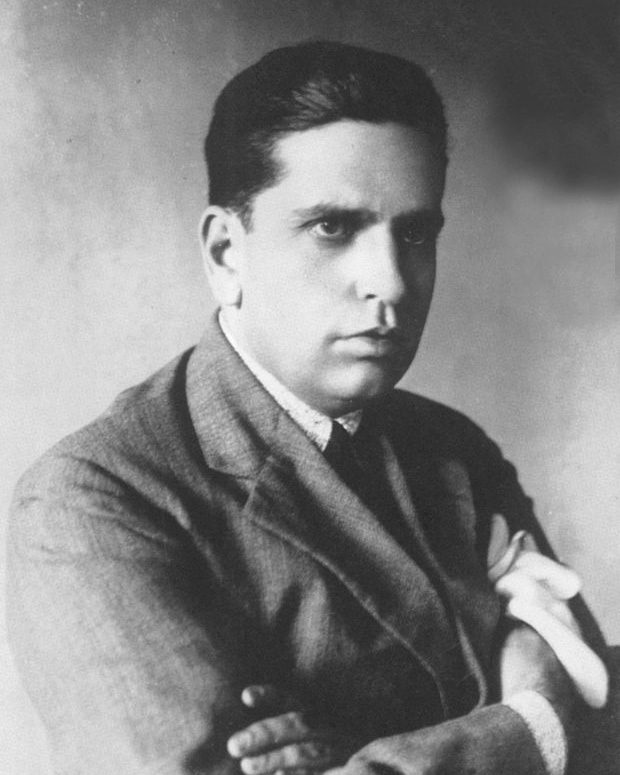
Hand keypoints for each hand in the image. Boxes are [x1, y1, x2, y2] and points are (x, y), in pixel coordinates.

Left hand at [227, 685, 360, 774]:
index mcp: (319, 711)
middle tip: (233, 745)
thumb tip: (245, 704)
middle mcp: (329, 728)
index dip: (270, 695)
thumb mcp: (314, 722)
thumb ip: (283, 719)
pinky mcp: (345, 771)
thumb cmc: (333, 741)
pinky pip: (322, 774)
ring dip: (275, 759)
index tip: (245, 695)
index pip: (292, 698)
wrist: (381, 762)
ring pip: (305, 752)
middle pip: (296, 724)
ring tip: (247, 766)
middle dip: (264, 733)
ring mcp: (339, 751)